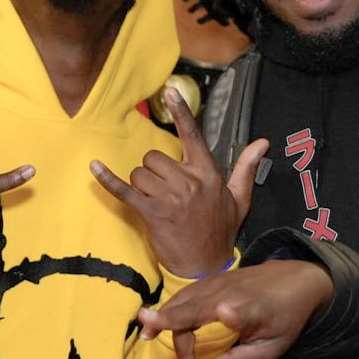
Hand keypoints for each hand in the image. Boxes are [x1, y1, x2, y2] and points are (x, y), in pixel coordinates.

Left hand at [91, 88, 266, 278]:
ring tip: (156, 204)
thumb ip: (245, 168)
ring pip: (140, 174)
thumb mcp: (239, 199)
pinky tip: (95, 168)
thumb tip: (262, 142)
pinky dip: (108, 180)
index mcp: (208, 174)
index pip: (193, 136)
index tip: (170, 91)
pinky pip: (125, 191)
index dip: (181, 112)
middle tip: (163, 192)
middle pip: (155, 157)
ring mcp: (170, 198)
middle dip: (153, 171)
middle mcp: (189, 181)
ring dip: (141, 186)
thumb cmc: (221, 231)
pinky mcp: (152, 213)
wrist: (207, 266)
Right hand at [139, 259, 335, 358]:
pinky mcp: (214, 278)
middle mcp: (233, 294)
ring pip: (185, 300)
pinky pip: (187, 294)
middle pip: (196, 307)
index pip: (241, 314)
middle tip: (146, 336)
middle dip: (169, 317)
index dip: (233, 314)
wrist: (298, 279)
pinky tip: (161, 320)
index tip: (223, 313)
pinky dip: (172, 308)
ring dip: (165, 316)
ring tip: (148, 334)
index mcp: (254, 312)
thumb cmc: (286, 319)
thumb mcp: (271, 348)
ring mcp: (220, 282)